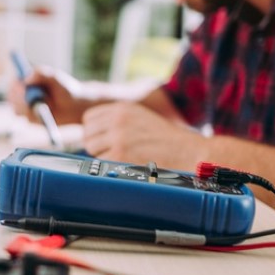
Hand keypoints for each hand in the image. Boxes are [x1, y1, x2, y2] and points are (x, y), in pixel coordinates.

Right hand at [6, 67, 84, 124]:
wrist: (76, 106)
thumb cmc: (66, 89)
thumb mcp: (56, 78)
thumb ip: (42, 73)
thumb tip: (26, 79)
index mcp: (28, 80)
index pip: (14, 83)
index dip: (15, 86)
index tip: (22, 89)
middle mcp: (24, 93)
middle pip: (11, 97)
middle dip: (19, 100)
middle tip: (30, 100)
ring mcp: (26, 107)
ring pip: (17, 110)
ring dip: (29, 109)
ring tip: (47, 105)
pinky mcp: (31, 118)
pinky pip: (28, 119)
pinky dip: (36, 117)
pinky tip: (47, 113)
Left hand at [82, 101, 205, 169]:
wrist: (187, 152)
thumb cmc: (165, 140)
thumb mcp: (140, 118)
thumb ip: (116, 120)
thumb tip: (87, 132)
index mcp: (122, 108)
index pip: (89, 118)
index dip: (94, 131)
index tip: (103, 140)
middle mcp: (117, 119)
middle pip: (87, 134)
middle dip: (96, 145)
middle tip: (113, 152)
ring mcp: (117, 136)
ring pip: (91, 148)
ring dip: (102, 156)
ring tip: (122, 158)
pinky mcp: (119, 154)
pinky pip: (100, 162)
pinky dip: (109, 167)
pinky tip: (126, 165)